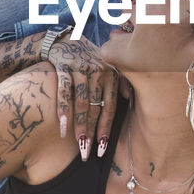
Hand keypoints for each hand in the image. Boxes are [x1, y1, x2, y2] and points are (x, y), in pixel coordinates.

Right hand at [46, 37, 119, 158]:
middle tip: (87, 154)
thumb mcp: (108, 68)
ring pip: (81, 102)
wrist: (66, 39)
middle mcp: (98, 72)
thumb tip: (131, 101)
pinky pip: (64, 90)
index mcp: (111, 76)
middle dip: (91, 133)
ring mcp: (81, 68)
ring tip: (78, 145)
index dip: (105, 129)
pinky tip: (62, 126)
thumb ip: (120, 83)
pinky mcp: (64, 66)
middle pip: (95, 108)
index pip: (109, 107)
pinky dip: (63, 109)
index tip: (102, 149)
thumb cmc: (90, 60)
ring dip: (79, 126)